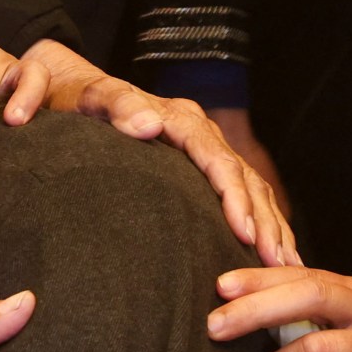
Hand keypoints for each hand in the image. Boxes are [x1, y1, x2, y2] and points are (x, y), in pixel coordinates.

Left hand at [29, 39, 297, 267]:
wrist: (64, 86)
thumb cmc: (68, 95)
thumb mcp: (85, 95)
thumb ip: (114, 104)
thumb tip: (149, 124)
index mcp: (173, 115)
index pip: (213, 156)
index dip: (231, 194)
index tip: (241, 230)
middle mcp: (195, 128)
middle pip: (240, 174)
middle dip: (261, 219)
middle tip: (276, 261)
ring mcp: (201, 145)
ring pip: (249, 184)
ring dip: (269, 225)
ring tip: (287, 265)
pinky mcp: (200, 164)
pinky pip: (242, 192)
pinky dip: (261, 221)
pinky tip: (274, 254)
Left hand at [206, 266, 351, 351]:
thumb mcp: (346, 311)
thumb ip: (305, 303)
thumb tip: (238, 300)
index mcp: (350, 290)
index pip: (302, 274)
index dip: (260, 278)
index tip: (221, 286)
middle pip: (310, 299)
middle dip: (257, 311)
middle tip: (215, 327)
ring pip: (317, 350)